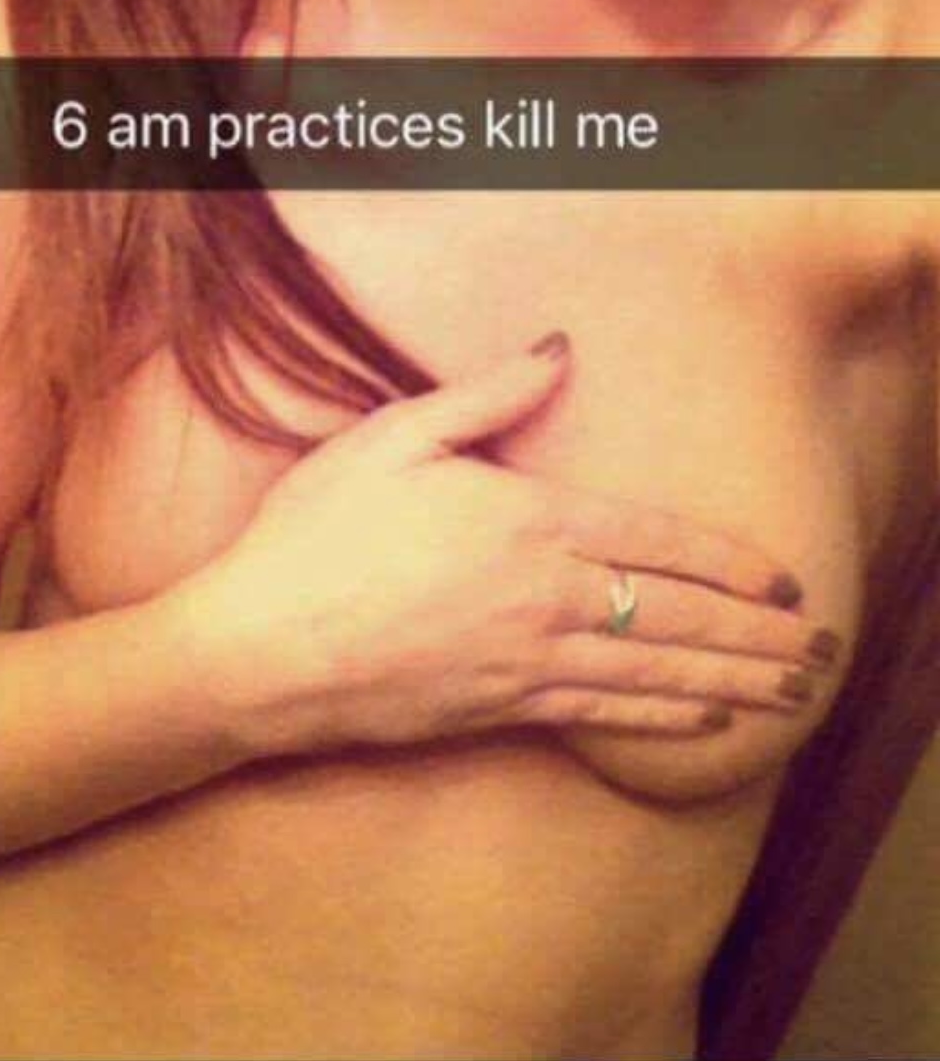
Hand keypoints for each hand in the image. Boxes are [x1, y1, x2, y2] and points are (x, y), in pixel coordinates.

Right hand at [190, 343, 833, 756]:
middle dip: (752, 631)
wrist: (259, 652)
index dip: (725, 560)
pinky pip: (602, 715)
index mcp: (527, 520)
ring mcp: (525, 662)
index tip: (778, 577)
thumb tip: (556, 350)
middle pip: (673, 614)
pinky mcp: (497, 711)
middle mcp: (544, 596)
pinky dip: (660, 718)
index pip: (654, 539)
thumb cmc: (315, 536)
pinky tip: (698, 720)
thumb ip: (484, 396)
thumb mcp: (393, 437)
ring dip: (729, 680)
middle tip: (811, 646)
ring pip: (652, 673)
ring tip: (784, 691)